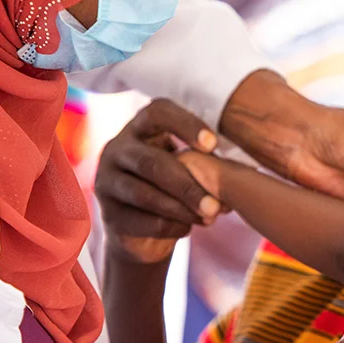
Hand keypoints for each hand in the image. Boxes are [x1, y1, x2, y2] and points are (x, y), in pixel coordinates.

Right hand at [95, 99, 222, 264]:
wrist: (143, 230)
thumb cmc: (174, 187)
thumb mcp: (186, 166)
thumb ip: (204, 160)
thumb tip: (237, 171)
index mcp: (139, 128)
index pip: (158, 112)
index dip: (185, 124)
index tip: (213, 145)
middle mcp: (116, 150)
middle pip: (152, 162)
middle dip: (188, 185)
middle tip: (216, 205)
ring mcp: (106, 182)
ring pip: (145, 195)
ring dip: (181, 209)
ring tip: (209, 218)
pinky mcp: (108, 214)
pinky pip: (141, 221)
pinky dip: (171, 226)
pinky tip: (189, 228)